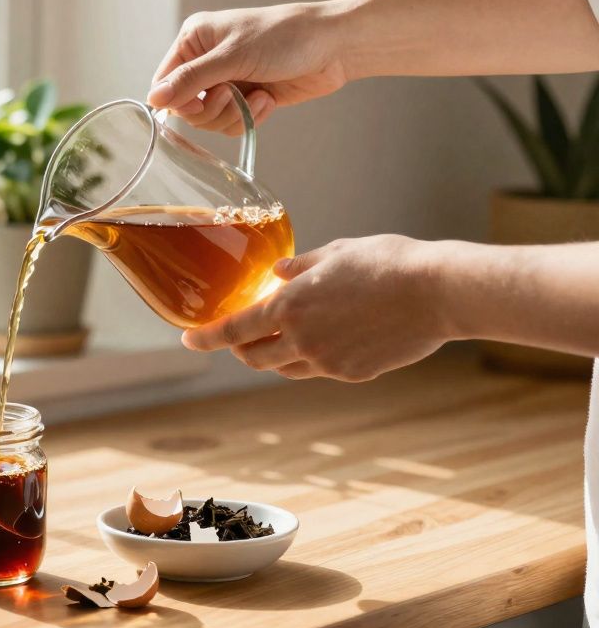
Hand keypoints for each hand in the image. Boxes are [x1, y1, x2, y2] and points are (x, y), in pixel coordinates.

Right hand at [149, 2, 350, 133]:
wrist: (334, 46)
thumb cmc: (284, 37)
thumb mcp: (232, 57)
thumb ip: (191, 80)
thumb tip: (154, 100)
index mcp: (194, 40)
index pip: (164, 82)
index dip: (177, 101)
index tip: (197, 104)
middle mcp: (206, 61)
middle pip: (186, 107)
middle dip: (211, 109)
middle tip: (231, 96)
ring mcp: (227, 81)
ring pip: (210, 120)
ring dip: (234, 115)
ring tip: (258, 97)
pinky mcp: (246, 98)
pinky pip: (232, 123)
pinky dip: (250, 117)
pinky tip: (268, 99)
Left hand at [180, 235, 452, 381]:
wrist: (438, 292)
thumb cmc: (387, 263)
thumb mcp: (336, 253)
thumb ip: (300, 265)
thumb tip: (278, 271)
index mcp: (289, 307)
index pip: (232, 330)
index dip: (205, 338)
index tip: (188, 341)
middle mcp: (302, 340)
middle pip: (254, 357)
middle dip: (242, 348)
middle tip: (242, 336)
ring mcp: (327, 362)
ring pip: (285, 367)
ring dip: (276, 355)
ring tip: (285, 336)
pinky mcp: (353, 373)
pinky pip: (319, 370)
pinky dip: (313, 358)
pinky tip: (329, 338)